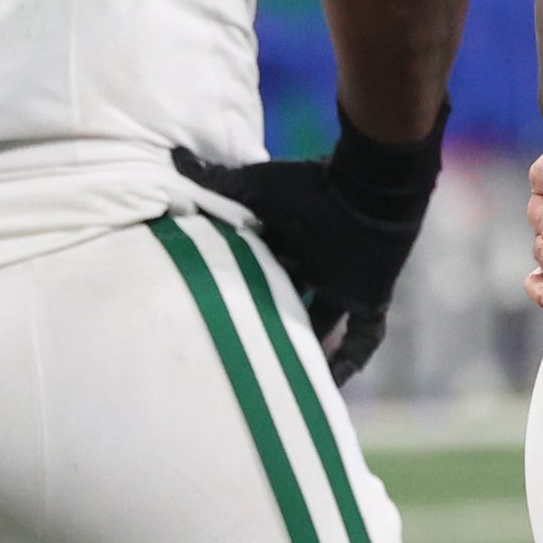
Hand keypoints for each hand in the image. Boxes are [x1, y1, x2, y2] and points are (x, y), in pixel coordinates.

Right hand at [177, 104, 444, 384]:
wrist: (370, 185)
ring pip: (320, 326)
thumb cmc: (311, 183)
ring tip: (275, 382)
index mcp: (285, 242)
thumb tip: (172, 157)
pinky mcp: (369, 295)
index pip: (257, 274)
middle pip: (286, 303)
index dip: (238, 293)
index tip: (209, 315)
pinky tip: (331, 384)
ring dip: (304, 350)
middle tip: (237, 356)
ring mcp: (342, 283)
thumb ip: (214, 181)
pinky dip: (350, 358)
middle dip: (266, 325)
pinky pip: (364, 336)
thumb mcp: (255, 187)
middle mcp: (313, 266)